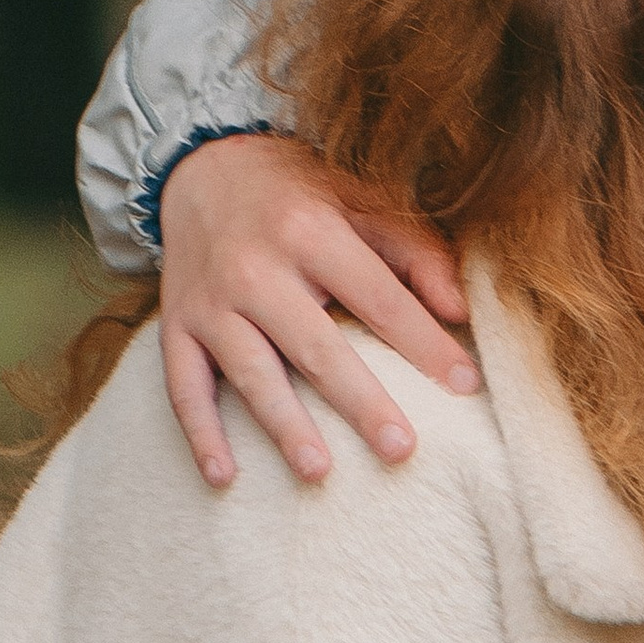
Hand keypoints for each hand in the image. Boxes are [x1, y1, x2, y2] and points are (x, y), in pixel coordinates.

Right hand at [156, 134, 476, 488]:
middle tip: (401, 449)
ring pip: (252, 373)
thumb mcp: (362, 202)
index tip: (465, 385)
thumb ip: (416, 253)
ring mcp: (212, 302)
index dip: (424, 343)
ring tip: (320, 472)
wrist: (202, 166)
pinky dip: (201, 433)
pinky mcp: (177, 326)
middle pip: (316, 347)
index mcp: (312, 232)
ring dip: (284, 426)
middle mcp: (257, 269)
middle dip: (360, 401)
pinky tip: (224, 476)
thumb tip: (463, 310)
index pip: (378, 298)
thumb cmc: (301, 195)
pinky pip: (184, 387)